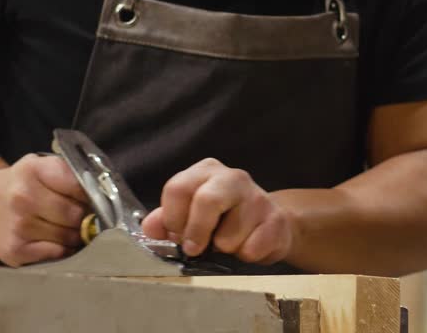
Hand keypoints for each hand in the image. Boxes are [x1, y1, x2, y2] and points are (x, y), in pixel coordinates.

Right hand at [0, 154, 89, 266]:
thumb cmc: (23, 185)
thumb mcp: (43, 167)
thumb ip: (71, 176)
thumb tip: (102, 198)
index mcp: (34, 170)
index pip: (80, 187)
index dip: (91, 196)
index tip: (91, 199)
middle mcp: (22, 197)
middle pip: (76, 215)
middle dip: (83, 217)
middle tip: (77, 216)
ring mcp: (17, 225)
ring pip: (68, 237)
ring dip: (73, 235)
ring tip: (62, 227)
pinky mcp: (14, 250)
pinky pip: (56, 254)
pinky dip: (61, 250)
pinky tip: (53, 240)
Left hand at [141, 158, 294, 264]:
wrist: (268, 224)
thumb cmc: (224, 218)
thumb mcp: (191, 214)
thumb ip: (167, 220)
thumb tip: (150, 227)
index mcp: (206, 171)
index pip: (178, 188)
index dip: (172, 218)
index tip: (176, 234)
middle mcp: (233, 178)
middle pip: (207, 200)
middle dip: (196, 232)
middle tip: (194, 248)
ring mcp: (257, 197)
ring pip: (228, 235)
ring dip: (223, 248)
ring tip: (228, 242)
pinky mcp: (276, 220)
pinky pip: (251, 249)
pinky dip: (244, 256)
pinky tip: (248, 245)